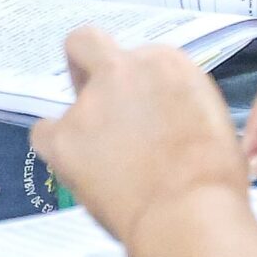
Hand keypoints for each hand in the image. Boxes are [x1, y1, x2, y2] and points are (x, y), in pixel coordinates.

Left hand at [31, 28, 245, 245]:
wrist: (190, 212)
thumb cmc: (212, 178)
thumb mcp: (208, 117)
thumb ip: (172, 102)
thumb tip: (158, 115)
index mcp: (166, 64)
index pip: (137, 59)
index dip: (135, 83)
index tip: (139, 105)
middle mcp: (124, 71)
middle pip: (88, 44)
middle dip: (87, 63)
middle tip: (93, 96)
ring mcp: (90, 102)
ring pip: (70, 102)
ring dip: (84, 124)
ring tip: (106, 164)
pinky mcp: (64, 136)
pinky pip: (44, 133)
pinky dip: (56, 147)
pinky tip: (77, 168)